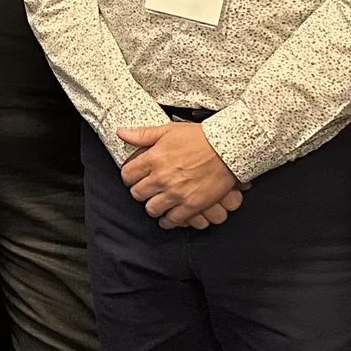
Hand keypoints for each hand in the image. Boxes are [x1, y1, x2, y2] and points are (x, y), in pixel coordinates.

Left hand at [117, 123, 240, 226]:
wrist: (228, 149)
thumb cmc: (200, 138)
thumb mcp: (168, 130)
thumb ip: (142, 134)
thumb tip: (122, 133)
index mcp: (154, 159)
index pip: (127, 175)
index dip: (129, 177)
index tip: (133, 177)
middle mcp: (162, 178)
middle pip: (137, 194)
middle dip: (140, 191)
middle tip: (147, 190)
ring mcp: (176, 193)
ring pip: (151, 209)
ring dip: (153, 206)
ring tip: (158, 202)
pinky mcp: (191, 205)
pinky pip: (172, 220)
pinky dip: (168, 220)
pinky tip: (169, 216)